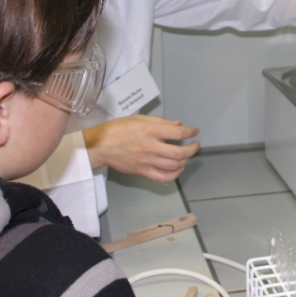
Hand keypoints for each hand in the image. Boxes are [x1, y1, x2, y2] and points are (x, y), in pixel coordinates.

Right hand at [84, 115, 199, 182]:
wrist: (100, 146)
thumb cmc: (116, 130)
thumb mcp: (138, 118)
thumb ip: (160, 121)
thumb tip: (177, 124)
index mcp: (149, 130)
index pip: (177, 133)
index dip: (190, 132)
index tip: (194, 131)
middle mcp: (150, 147)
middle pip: (179, 152)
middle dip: (192, 149)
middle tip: (195, 145)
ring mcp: (146, 161)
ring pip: (174, 166)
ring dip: (185, 160)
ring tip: (187, 155)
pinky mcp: (142, 172)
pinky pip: (163, 178)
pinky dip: (175, 175)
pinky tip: (178, 168)